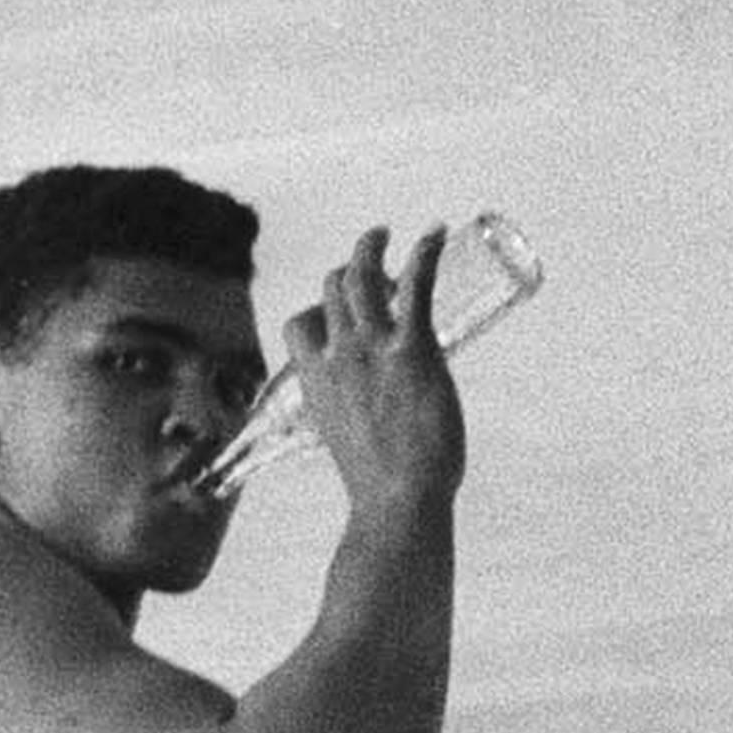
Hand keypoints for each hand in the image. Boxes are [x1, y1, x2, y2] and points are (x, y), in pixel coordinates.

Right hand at [283, 228, 467, 518]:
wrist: (398, 498)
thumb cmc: (382, 487)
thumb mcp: (351, 445)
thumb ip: (360, 424)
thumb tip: (382, 436)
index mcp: (315, 382)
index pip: (300, 326)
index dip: (318, 309)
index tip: (340, 309)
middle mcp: (337, 356)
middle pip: (333, 291)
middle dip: (350, 269)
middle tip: (372, 257)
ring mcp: (372, 349)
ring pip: (362, 277)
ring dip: (371, 247)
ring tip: (383, 234)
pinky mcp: (412, 349)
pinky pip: (414, 285)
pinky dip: (422, 252)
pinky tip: (433, 233)